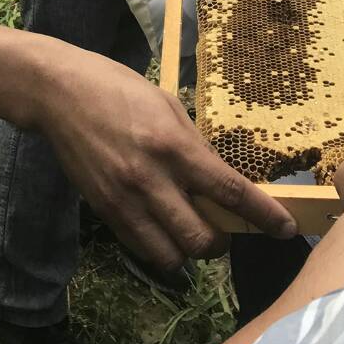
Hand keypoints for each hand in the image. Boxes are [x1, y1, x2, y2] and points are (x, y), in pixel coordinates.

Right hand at [39, 45, 296, 270]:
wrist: (59, 93)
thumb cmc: (117, 88)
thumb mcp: (166, 106)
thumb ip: (192, 145)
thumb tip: (218, 178)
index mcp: (173, 144)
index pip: (229, 191)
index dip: (262, 216)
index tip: (284, 229)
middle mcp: (151, 178)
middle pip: (202, 238)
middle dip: (222, 242)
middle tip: (225, 230)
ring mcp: (125, 199)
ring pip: (172, 255)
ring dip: (190, 251)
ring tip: (191, 232)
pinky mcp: (104, 210)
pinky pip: (142, 248)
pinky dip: (161, 248)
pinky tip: (164, 228)